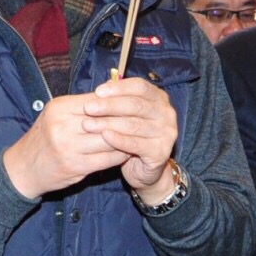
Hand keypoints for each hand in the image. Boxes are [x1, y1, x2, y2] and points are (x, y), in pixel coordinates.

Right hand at [1, 94, 129, 199]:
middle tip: (143, 120)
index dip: (118, 103)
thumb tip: (113, 94)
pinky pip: (106, 159)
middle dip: (126, 121)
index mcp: (60, 108)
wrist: (23, 168)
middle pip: (105, 120)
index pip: (98, 101)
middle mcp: (62, 126)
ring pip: (108, 140)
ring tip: (138, 136)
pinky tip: (127, 152)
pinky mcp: (74, 167)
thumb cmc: (44, 138)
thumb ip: (82, 106)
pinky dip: (119, 155)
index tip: (135, 104)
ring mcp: (68, 148)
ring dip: (126, 139)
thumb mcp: (56, 115)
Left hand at [85, 77, 179, 198]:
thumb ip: (118, 100)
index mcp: (159, 98)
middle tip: (88, 108)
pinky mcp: (161, 152)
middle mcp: (166, 113)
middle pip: (136, 105)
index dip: (118, 88)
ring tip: (89, 124)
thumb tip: (103, 87)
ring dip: (109, 123)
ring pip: (134, 125)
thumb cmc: (132, 136)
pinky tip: (104, 136)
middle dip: (109, 106)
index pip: (140, 86)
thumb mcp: (126, 115)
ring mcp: (167, 133)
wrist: (143, 168)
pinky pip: (136, 144)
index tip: (98, 92)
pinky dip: (119, 139)